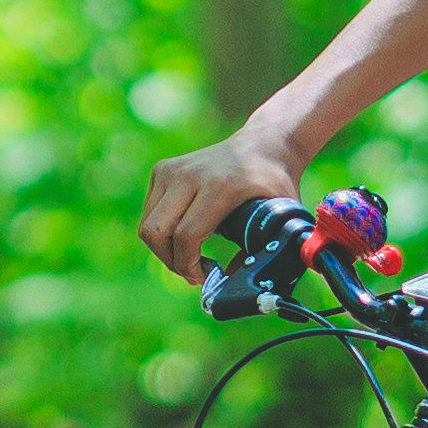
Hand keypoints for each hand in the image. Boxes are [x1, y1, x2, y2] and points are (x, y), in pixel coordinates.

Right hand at [141, 131, 308, 277]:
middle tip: (193, 271)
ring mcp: (171, 170)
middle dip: (171, 261)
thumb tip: (234, 284)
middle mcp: (189, 175)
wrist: (262, 143)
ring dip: (164, 249)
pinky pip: (149, 213)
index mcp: (219, 186)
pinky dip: (162, 232)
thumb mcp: (280, 216)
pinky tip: (184, 236)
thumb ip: (261, 251)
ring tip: (188, 256)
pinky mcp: (162, 169)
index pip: (186, 235)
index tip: (205, 276)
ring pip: (147, 225)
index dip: (189, 265)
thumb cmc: (274, 183)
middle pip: (155, 232)